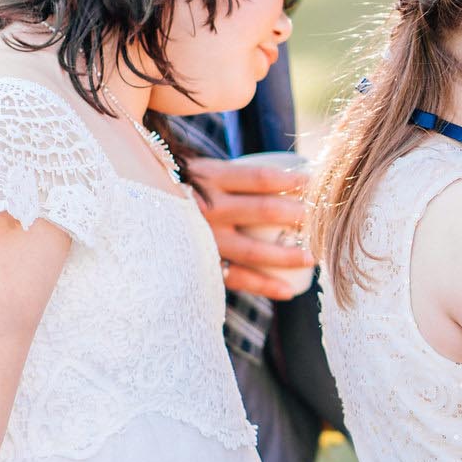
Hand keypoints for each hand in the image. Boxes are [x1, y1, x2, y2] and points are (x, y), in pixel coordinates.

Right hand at [185, 156, 314, 299]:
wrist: (135, 214)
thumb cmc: (182, 190)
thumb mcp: (202, 171)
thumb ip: (236, 176)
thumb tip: (294, 177)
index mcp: (209, 179)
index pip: (259, 179)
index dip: (292, 181)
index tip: (317, 183)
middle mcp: (206, 209)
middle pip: (264, 211)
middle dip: (300, 215)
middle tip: (326, 220)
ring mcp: (203, 240)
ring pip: (254, 250)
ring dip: (288, 255)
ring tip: (315, 257)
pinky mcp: (200, 265)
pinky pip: (237, 279)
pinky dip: (264, 286)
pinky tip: (289, 290)